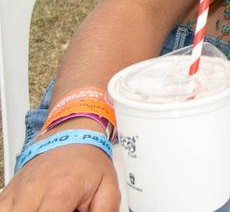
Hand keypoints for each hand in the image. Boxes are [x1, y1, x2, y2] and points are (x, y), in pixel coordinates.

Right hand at [0, 143, 119, 210]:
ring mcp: (16, 193)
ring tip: (44, 209)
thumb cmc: (88, 162)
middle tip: (62, 211)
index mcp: (61, 190)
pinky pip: (1, 210)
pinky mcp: (6, 195)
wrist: (71, 136)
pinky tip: (31, 209)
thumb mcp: (108, 187)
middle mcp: (33, 190)